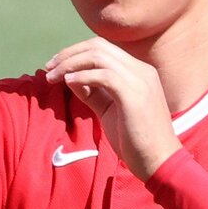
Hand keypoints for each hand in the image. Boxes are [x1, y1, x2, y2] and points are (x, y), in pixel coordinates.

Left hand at [44, 38, 181, 180]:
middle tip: (48, 68)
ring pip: (99, 56)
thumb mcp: (110, 111)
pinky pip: (104, 75)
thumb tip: (70, 77)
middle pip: (99, 46)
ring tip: (52, 76)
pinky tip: (68, 82)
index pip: (103, 49)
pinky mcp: (135, 94)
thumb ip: (93, 93)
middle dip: (69, 54)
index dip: (76, 53)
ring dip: (70, 63)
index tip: (55, 67)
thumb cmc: (135, 141)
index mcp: (139, 72)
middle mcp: (141, 70)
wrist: (159, 162)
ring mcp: (140, 80)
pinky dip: (82, 76)